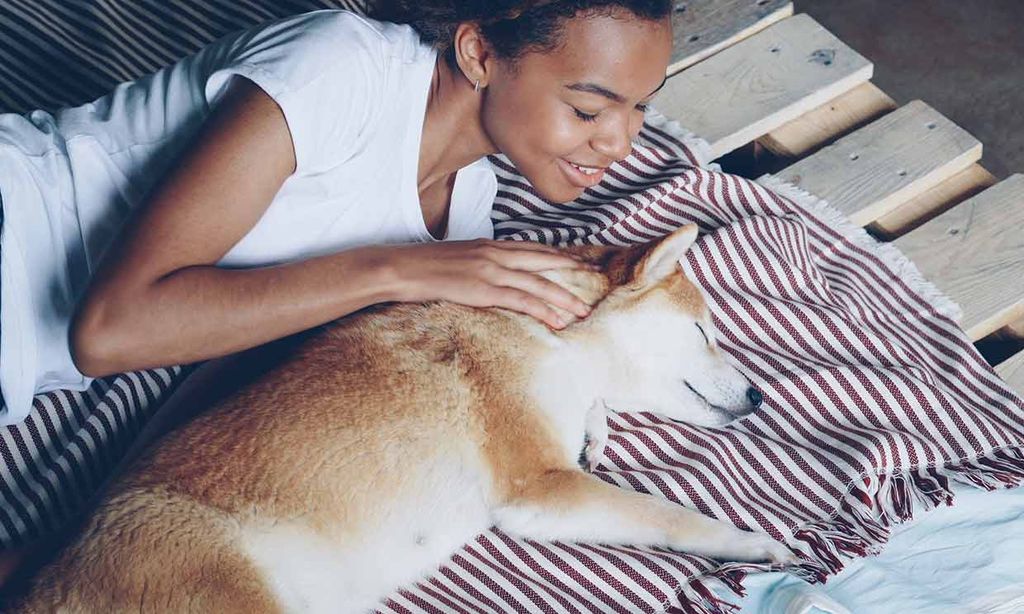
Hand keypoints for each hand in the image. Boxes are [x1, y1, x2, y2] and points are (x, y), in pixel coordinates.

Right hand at [377, 239, 593, 328]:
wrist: (401, 268)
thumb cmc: (423, 267)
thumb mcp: (457, 258)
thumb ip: (478, 263)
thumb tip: (489, 275)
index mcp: (489, 245)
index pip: (533, 248)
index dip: (558, 255)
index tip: (579, 260)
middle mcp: (495, 254)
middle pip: (543, 262)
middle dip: (572, 271)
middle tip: (596, 279)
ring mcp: (491, 270)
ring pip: (538, 283)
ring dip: (564, 298)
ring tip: (583, 310)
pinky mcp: (483, 289)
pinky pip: (520, 300)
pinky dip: (542, 310)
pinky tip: (557, 320)